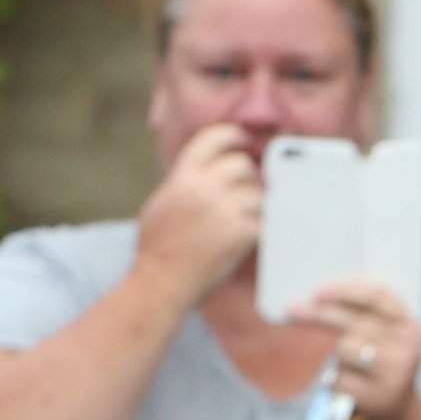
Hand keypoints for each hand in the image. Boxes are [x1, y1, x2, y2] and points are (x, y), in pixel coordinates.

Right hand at [134, 118, 266, 313]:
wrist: (160, 283)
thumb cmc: (156, 249)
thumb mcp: (161, 202)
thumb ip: (181, 182)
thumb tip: (201, 171)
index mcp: (183, 175)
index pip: (214, 137)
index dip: (233, 135)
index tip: (244, 141)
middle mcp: (204, 187)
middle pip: (243, 164)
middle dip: (249, 178)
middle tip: (249, 192)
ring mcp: (224, 209)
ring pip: (258, 194)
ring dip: (258, 207)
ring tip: (249, 220)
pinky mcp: (240, 234)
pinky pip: (264, 222)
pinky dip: (262, 230)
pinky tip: (254, 238)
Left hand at [299, 268, 420, 419]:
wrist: (398, 416)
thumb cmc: (381, 368)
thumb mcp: (386, 339)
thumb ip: (365, 316)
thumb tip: (317, 298)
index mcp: (409, 326)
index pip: (378, 296)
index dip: (346, 290)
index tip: (318, 292)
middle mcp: (406, 348)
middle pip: (356, 322)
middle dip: (320, 314)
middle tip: (293, 310)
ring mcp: (394, 375)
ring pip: (345, 348)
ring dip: (328, 352)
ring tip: (330, 360)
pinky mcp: (378, 398)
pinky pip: (340, 378)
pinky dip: (330, 379)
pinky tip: (333, 383)